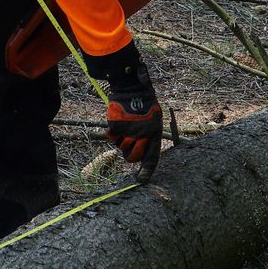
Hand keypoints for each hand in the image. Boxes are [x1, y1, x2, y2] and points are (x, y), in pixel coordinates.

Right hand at [85, 42, 162, 181]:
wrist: (132, 87)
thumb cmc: (144, 102)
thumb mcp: (154, 119)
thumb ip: (149, 135)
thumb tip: (140, 150)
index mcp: (155, 134)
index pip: (151, 158)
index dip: (146, 171)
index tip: (141, 181)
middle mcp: (143, 136)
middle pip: (132, 157)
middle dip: (130, 153)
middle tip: (129, 142)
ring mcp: (129, 132)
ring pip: (121, 147)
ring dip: (121, 139)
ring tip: (126, 125)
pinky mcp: (117, 128)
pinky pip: (111, 137)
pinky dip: (112, 132)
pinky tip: (118, 121)